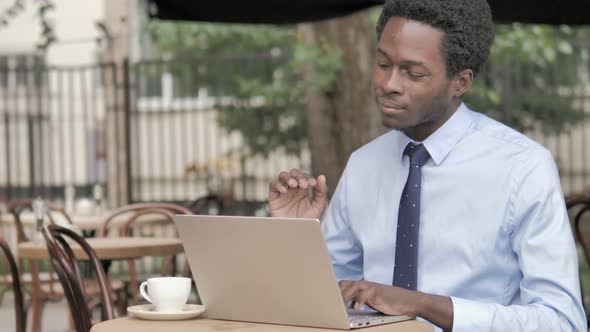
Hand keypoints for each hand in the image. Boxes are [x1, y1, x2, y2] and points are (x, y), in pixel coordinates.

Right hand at [268, 169, 327, 218]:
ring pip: (283, 176)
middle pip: (294, 173)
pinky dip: (278, 184)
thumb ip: (321, 192)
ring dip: (288, 177)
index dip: (308, 178)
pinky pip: (273, 185)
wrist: (297, 234)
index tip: (312, 184)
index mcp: (304, 189)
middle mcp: (293, 189)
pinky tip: (285, 191)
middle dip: (299, 176)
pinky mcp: (274, 197)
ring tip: (293, 184)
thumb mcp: (318, 206)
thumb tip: (322, 176)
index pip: (305, 177)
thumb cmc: (308, 221)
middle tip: (303, 185)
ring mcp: (283, 192)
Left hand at [339, 280, 453, 330]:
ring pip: (353, 287)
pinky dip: (359, 300)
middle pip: (345, 283)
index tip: (329, 300)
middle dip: (337, 293)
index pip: (344, 284)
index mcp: (362, 287)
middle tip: (332, 304)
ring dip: (345, 296)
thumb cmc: (391, 302)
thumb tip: (349, 307)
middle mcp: (365, 285)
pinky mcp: (377, 292)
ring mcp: (371, 287)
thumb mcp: (373, 301)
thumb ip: (362, 300)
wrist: (408, 301)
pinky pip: (365, 294)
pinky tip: (356, 307)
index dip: (336, 291)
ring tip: (341, 306)